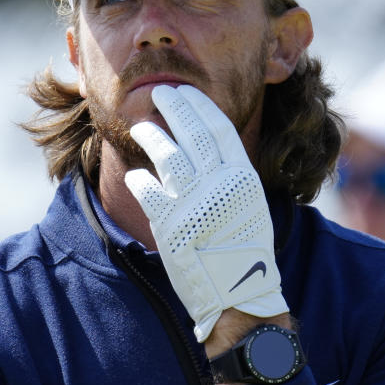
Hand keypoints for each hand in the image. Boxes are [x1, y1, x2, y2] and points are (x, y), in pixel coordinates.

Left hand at [124, 84, 288, 341]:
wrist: (238, 293)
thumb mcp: (250, 205)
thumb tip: (205, 146)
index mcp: (243, 178)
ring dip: (151, 136)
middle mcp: (220, 185)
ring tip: (141, 127)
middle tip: (160, 92)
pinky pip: (148, 191)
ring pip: (168, 156)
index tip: (187, 93)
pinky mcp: (171, 225)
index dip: (200, 107)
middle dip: (175, 107)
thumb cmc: (244, 250)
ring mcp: (194, 203)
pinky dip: (139, 180)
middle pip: (193, 133)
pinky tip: (135, 177)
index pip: (219, 129)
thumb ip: (229, 175)